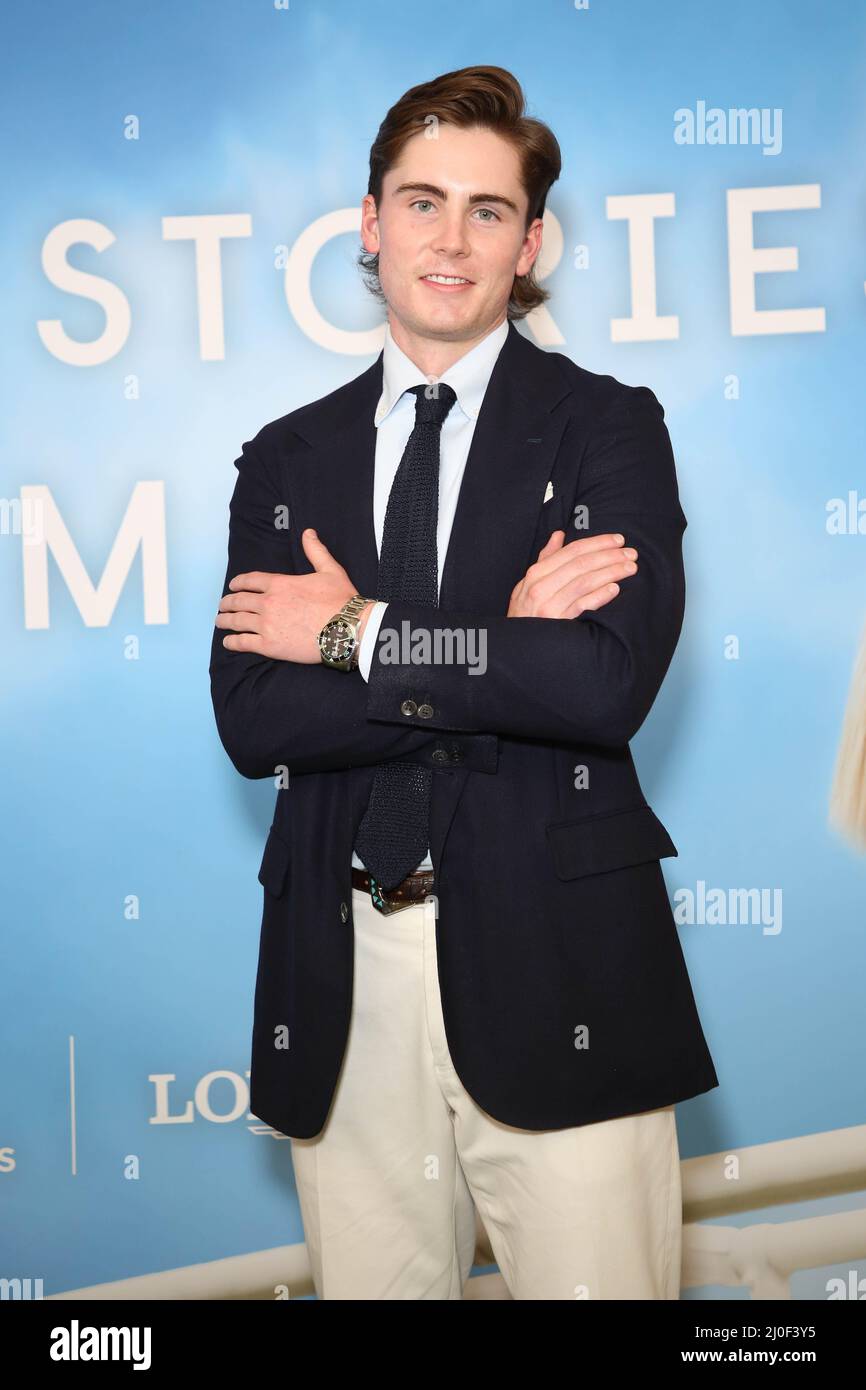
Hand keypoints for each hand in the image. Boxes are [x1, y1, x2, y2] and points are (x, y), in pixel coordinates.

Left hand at [216, 528, 367, 662]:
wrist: (347, 629)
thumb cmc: (341, 600)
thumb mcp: (330, 570)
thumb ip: (316, 551)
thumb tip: (309, 533)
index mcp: (279, 583)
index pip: (250, 580)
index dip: (238, 583)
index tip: (232, 586)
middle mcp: (268, 603)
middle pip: (239, 600)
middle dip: (228, 602)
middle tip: (223, 606)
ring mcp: (266, 624)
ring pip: (237, 621)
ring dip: (225, 620)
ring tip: (220, 621)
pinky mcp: (269, 645)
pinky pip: (243, 643)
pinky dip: (232, 642)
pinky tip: (228, 642)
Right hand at [507, 531, 637, 618]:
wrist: (517, 648)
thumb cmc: (525, 613)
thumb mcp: (527, 584)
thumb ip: (546, 559)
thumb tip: (559, 535)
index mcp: (536, 574)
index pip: (572, 551)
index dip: (597, 543)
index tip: (618, 540)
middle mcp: (541, 587)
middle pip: (581, 564)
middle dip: (609, 556)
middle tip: (631, 553)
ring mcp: (550, 606)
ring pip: (585, 582)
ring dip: (611, 572)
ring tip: (630, 568)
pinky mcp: (559, 624)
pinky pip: (583, 605)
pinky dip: (600, 595)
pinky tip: (615, 588)